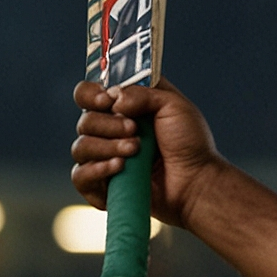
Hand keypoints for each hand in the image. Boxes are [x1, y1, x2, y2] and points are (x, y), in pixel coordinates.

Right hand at [70, 78, 221, 229]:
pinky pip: (80, 176)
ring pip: (80, 148)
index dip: (91, 95)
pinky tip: (119, 168)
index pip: (87, 94)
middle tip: (135, 132)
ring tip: (135, 151)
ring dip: (107, 147)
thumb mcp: (175, 106)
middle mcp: (109, 130)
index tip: (109, 102)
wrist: (196, 182)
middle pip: (84, 121)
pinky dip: (97, 170)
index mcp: (123, 108)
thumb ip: (143, 93)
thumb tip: (114, 99)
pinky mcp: (102, 183)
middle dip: (108, 125)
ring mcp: (104, 157)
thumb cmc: (190, 143)